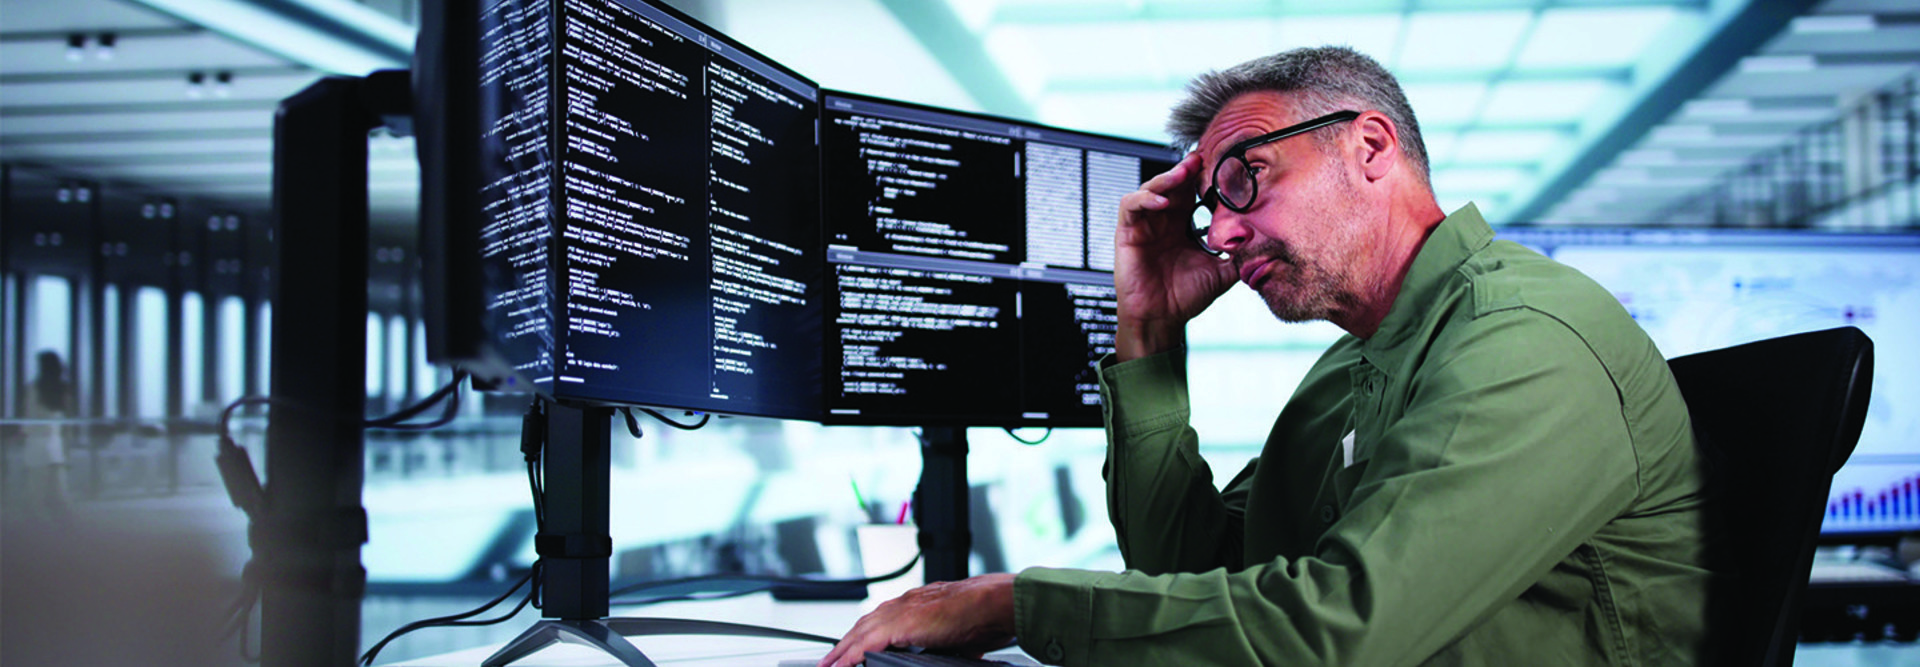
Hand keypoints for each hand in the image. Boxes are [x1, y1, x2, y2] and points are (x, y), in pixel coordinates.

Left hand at [818, 573, 1016, 666]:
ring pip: (860, 632)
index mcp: (917, 603)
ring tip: (828, 666)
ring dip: (841, 651)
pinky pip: (868, 642)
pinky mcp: (903, 624)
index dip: (861, 636)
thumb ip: (941, 643)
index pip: (880, 620)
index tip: (850, 650)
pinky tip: (841, 666)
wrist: (997, 603)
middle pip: (863, 624)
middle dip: (843, 644)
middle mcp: (905, 603)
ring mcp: (903, 611)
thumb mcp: (956, 633)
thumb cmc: (986, 615)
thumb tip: (943, 655)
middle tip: (827, 661)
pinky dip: (852, 655)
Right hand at [1114, 153, 1237, 360]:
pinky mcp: (1127, 233)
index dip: (1203, 178)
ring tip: (1184, 173)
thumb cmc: (1184, 297)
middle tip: (1203, 159)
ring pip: (1151, 188)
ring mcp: (1144, 225)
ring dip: (1167, 178)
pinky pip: (1131, 205)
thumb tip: (1266, 241)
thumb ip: (1239, 255)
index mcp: (1183, 225)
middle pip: (1173, 183)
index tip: (1221, 166)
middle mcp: (1163, 221)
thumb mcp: (1221, 272)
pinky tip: (1163, 202)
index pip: (1192, 192)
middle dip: (1187, 169)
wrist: (1162, 320)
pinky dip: (1145, 198)